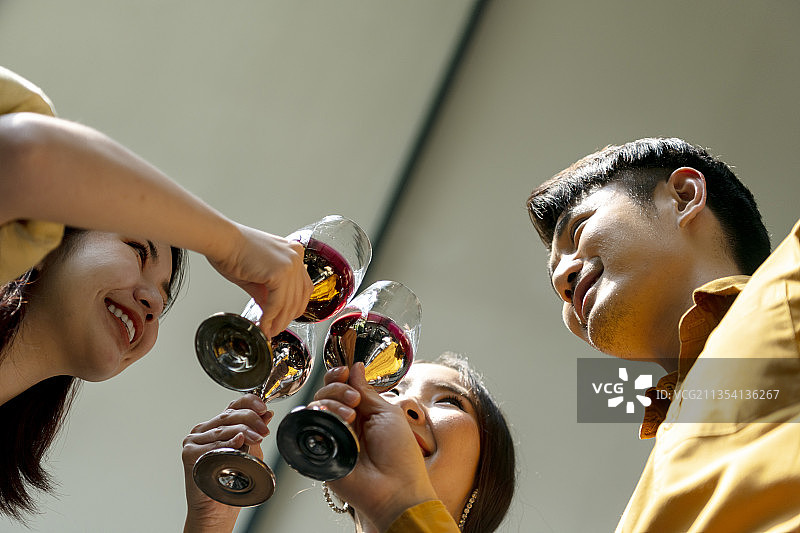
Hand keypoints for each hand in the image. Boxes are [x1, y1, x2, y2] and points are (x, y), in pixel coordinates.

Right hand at [182, 395, 271, 532]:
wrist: (216, 509)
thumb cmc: (231, 482)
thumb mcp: (250, 452)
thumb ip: (255, 432)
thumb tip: (267, 414)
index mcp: (216, 426)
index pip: (233, 406)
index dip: (249, 402)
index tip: (263, 407)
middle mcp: (204, 430)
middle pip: (229, 416)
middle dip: (251, 419)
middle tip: (264, 429)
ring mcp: (194, 440)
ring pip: (223, 429)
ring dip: (244, 430)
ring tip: (258, 436)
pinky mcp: (190, 453)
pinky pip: (212, 445)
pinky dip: (227, 443)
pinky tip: (238, 441)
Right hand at [207, 223, 312, 337]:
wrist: (221, 240)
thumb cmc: (233, 251)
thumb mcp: (258, 275)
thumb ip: (269, 294)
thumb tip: (273, 313)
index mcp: (294, 253)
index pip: (303, 287)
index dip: (294, 307)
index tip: (284, 319)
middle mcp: (296, 256)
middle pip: (299, 297)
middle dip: (286, 318)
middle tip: (275, 330)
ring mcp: (291, 264)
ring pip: (289, 303)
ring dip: (278, 321)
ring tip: (268, 331)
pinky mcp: (280, 272)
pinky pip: (277, 303)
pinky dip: (270, 317)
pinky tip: (262, 324)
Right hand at [310, 364, 437, 530]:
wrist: (395, 489)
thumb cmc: (399, 455)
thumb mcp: (387, 414)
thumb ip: (366, 391)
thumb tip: (355, 368)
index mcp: (363, 413)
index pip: (342, 387)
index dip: (339, 376)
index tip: (344, 372)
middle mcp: (345, 423)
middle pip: (325, 394)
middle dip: (336, 388)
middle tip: (353, 399)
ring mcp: (332, 437)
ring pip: (316, 407)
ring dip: (333, 403)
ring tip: (351, 416)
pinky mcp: (320, 452)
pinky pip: (310, 427)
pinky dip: (322, 418)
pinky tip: (340, 424)